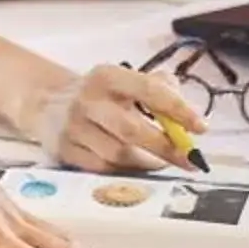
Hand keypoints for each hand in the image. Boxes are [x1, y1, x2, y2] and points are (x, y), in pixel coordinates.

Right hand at [27, 62, 202, 171]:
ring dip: (147, 163)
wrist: (47, 104)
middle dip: (166, 148)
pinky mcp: (65, 150)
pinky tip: (136, 167)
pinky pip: (103, 168)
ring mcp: (73, 127)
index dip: (179, 110)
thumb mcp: (126, 80)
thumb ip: (160, 89)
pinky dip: (126, 171)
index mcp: (107, 76)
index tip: (201, 127)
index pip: (149, 91)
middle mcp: (88, 100)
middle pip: (133, 130)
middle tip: (189, 159)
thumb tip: (188, 120)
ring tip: (161, 162)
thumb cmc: (102, 95)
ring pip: (119, 155)